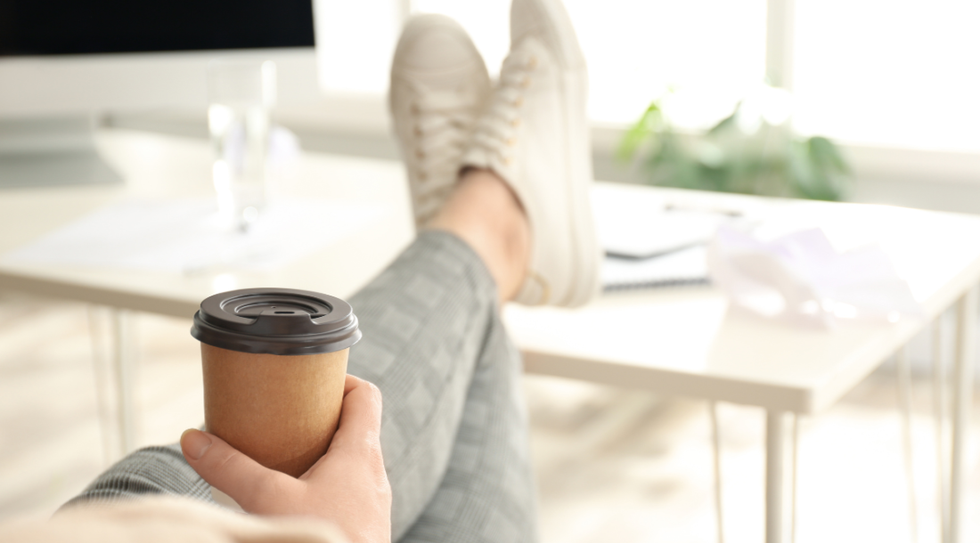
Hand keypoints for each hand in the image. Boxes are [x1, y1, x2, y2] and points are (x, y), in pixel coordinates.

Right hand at [181, 375, 390, 542]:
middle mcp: (375, 475)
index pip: (366, 396)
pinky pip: (349, 494)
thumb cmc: (320, 541)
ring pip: (351, 464)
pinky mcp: (364, 530)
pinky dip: (324, 486)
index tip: (308, 381)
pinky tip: (294, 500)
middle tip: (283, 417)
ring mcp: (373, 505)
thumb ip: (230, 468)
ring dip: (321, 455)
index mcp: (362, 454)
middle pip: (356, 428)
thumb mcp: (268, 501)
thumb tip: (193, 438)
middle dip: (319, 419)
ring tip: (283, 456)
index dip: (341, 380)